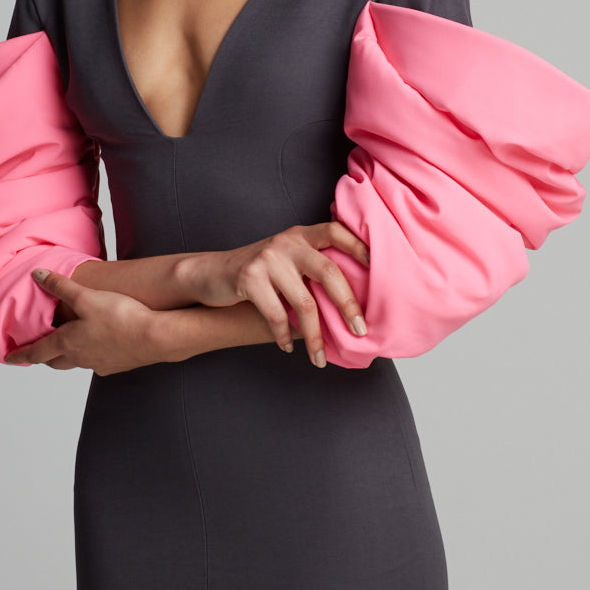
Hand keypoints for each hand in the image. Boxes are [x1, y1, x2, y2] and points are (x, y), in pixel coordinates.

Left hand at [3, 268, 165, 374]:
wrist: (156, 337)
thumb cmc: (120, 316)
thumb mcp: (86, 296)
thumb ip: (61, 286)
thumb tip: (38, 275)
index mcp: (68, 343)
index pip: (37, 352)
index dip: (20, 354)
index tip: (9, 358)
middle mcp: (81, 358)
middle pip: (55, 361)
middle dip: (44, 356)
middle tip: (36, 351)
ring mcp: (100, 364)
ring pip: (77, 361)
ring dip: (69, 355)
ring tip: (68, 345)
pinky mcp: (118, 365)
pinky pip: (98, 361)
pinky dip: (92, 354)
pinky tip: (101, 344)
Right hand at [182, 221, 369, 367]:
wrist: (210, 274)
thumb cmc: (258, 274)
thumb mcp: (286, 261)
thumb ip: (311, 269)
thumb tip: (352, 305)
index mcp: (301, 235)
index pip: (336, 231)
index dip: (360, 246)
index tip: (380, 270)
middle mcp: (287, 242)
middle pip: (328, 271)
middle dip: (348, 304)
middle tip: (361, 330)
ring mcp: (268, 258)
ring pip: (303, 302)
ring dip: (315, 335)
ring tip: (319, 358)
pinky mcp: (249, 276)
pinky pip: (276, 314)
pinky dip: (284, 335)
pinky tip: (288, 347)